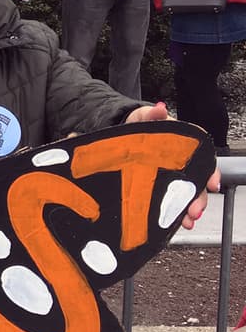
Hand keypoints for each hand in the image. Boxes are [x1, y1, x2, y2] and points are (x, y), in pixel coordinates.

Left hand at [123, 102, 216, 229]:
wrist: (120, 136)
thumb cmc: (137, 127)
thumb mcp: (142, 119)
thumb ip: (151, 114)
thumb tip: (159, 108)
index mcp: (182, 145)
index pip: (202, 158)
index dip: (210, 171)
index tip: (212, 184)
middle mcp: (181, 162)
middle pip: (197, 181)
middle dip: (199, 197)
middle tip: (195, 210)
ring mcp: (172, 176)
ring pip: (187, 194)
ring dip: (189, 208)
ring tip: (188, 219)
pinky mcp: (160, 186)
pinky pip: (172, 201)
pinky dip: (176, 213)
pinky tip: (178, 222)